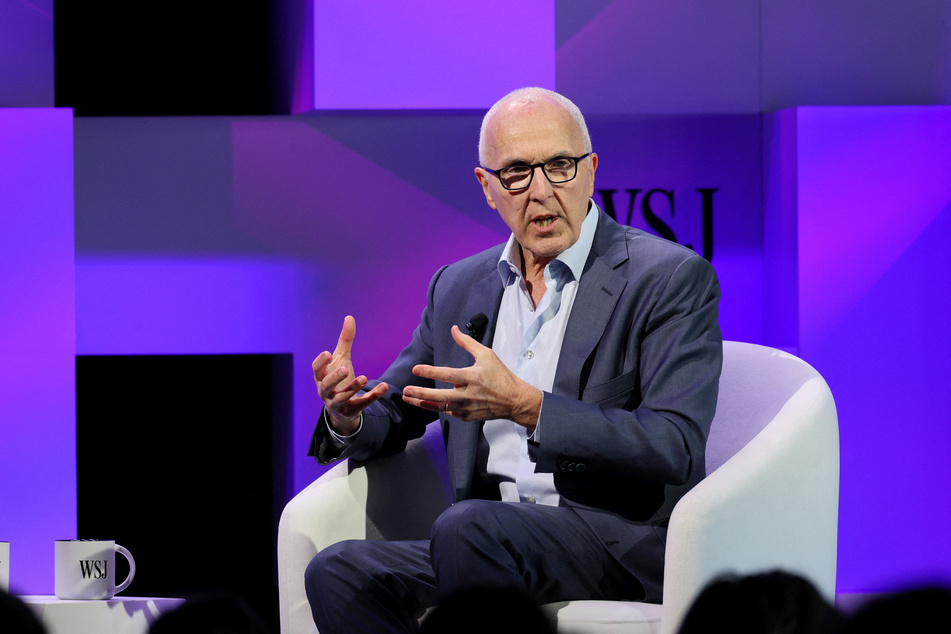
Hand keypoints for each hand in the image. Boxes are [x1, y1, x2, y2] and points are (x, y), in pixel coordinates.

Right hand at [312, 316, 387, 434]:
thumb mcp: (341, 359)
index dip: (321, 362)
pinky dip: (372, 396)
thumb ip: (344, 340)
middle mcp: (326, 391)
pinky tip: (384, 387)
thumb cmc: (338, 378)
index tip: (328, 353)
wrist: (341, 407)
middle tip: (344, 369)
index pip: (316, 370)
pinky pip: (362, 404)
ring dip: (353, 387)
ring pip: (343, 397)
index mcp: (321, 377)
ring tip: (364, 377)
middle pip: (326, 385)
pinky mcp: (351, 410)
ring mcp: (337, 402)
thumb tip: (349, 317)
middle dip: (334, 378)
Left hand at [401, 326, 541, 429]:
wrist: (514, 400)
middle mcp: (468, 395)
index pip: (447, 374)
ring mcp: (467, 408)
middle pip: (439, 396)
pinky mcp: (467, 417)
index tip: (416, 369)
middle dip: (420, 393)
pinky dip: (438, 407)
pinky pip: (449, 412)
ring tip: (409, 399)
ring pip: (440, 407)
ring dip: (423, 403)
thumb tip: (454, 330)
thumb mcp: (487, 355)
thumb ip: (467, 343)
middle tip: (405, 390)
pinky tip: (429, 403)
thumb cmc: (501, 376)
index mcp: (472, 378)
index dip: (430, 372)